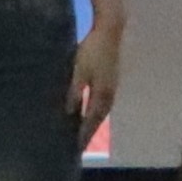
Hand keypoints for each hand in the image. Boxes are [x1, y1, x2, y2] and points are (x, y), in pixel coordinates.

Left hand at [67, 24, 124, 139]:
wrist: (110, 31)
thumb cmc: (91, 50)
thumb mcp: (79, 71)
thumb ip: (74, 92)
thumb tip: (68, 113)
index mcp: (102, 95)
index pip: (91, 121)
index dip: (83, 135)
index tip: (74, 149)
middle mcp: (110, 95)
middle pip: (98, 119)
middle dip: (88, 132)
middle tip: (77, 145)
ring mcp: (112, 87)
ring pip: (101, 111)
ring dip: (92, 122)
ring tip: (82, 132)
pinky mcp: (111, 81)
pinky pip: (102, 103)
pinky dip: (95, 112)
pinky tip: (88, 111)